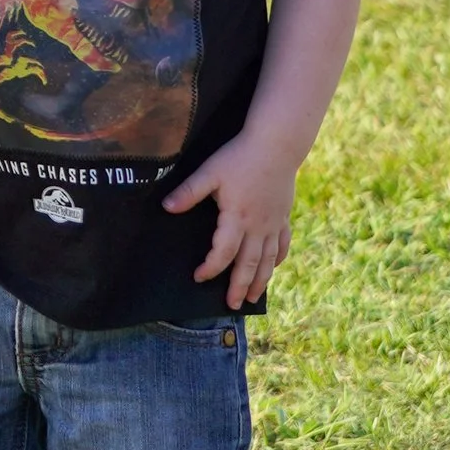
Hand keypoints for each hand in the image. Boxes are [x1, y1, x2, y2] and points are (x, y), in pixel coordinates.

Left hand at [163, 132, 294, 307]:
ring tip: (252, 298)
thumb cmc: (239, 156)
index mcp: (237, 218)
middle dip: (238, 287)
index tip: (198, 277)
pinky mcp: (283, 215)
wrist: (276, 144)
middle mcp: (257, 226)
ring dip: (260, 280)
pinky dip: (278, 258)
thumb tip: (166, 208)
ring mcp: (273, 222)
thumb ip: (189, 192)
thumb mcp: (210, 172)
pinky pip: (282, 244)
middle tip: (231, 305)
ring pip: (268, 259)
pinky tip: (273, 267)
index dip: (210, 267)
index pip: (223, 252)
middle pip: (249, 264)